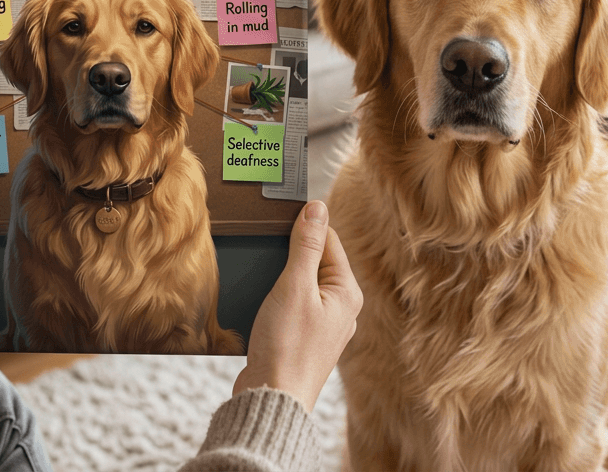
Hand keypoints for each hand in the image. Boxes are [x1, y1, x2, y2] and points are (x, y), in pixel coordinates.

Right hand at [232, 200, 362, 411]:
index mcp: (347, 292)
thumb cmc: (285, 346)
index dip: (302, 226)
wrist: (271, 398)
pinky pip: (292, 304)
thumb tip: (318, 207)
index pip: (328, 240)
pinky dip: (276, 297)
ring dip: (281, 276)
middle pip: (315, 261)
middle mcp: (341, 308)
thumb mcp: (294, 286)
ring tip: (262, 276)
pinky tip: (260, 300)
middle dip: (290, 253)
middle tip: (266, 248)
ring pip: (301, 284)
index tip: (276, 218)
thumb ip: (306, 245)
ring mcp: (323, 325)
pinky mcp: (303, 339)